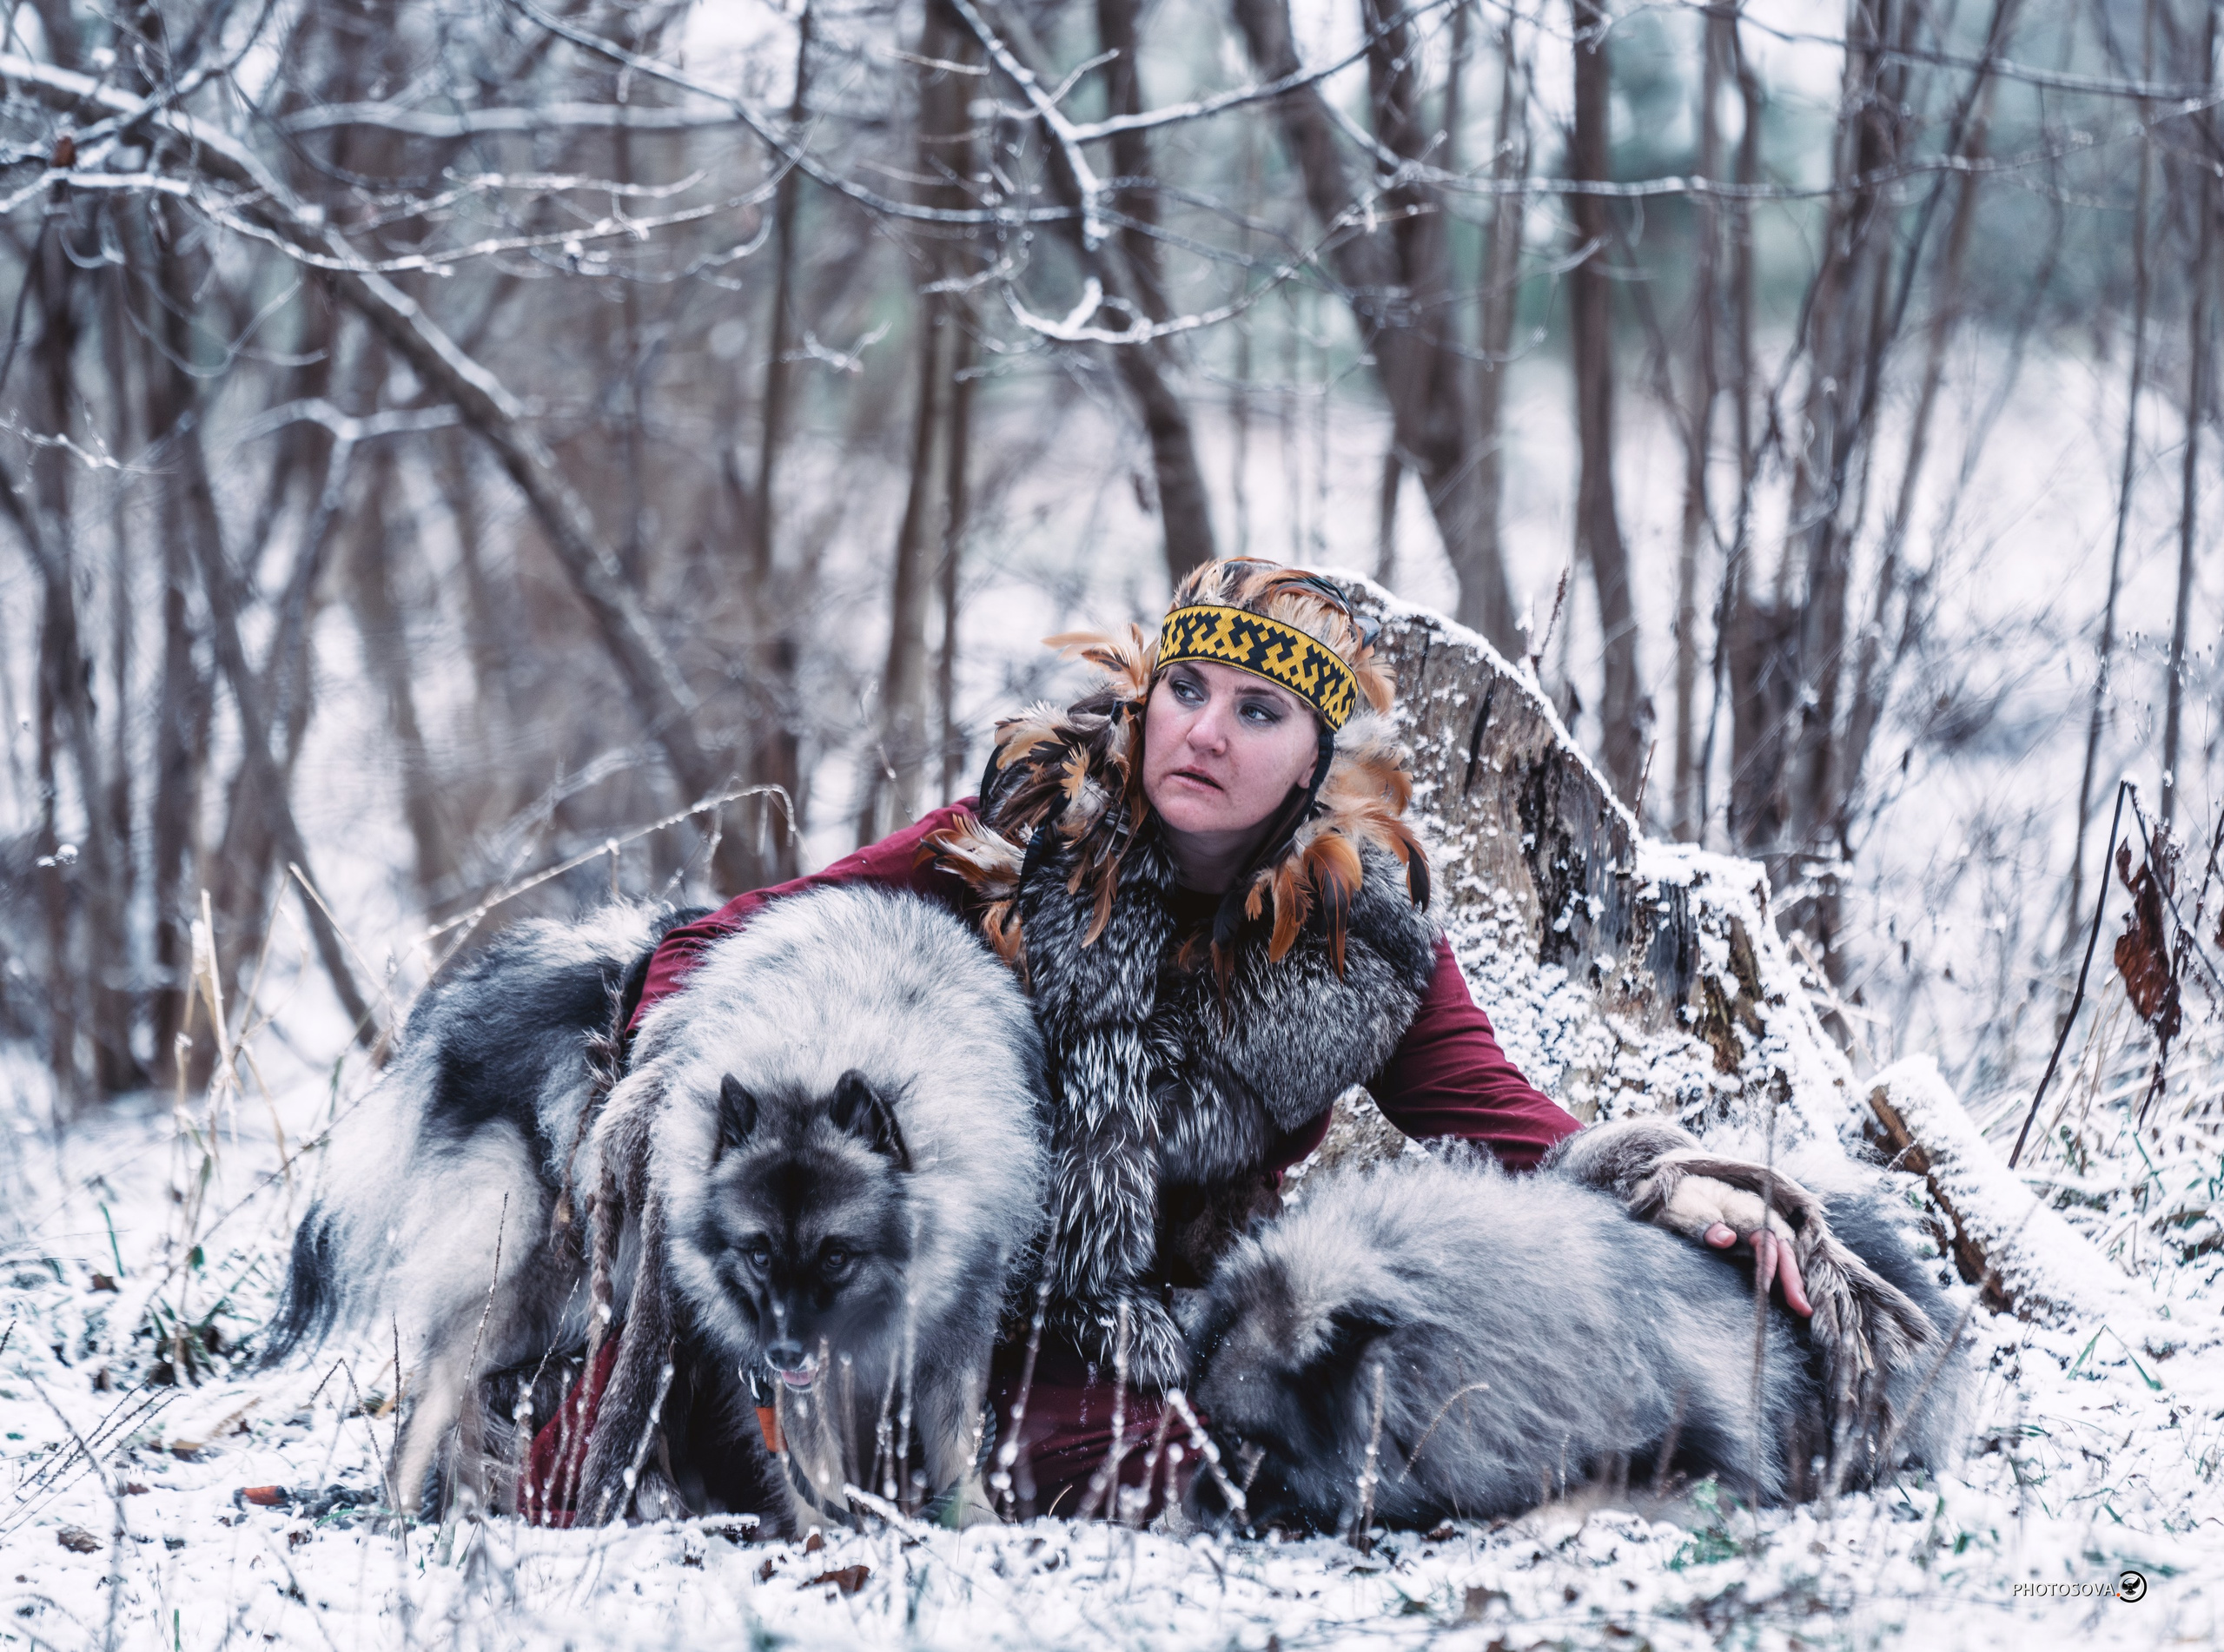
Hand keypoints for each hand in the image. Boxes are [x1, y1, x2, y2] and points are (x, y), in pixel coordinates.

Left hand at [1660, 1172, 1812, 1317]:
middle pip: (1782, 1246)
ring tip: (1803, 1308)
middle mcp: (1756, 1216)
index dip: (1767, 1261)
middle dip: (1792, 1276)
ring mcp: (1756, 1228)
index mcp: (1740, 1205)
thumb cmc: (1676, 1199)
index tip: (1764, 1287)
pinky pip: (1774, 1257)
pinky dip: (1784, 1276)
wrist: (1670, 1193)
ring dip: (1793, 1279)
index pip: (1764, 1234)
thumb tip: (1727, 1238)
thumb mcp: (1682, 1206)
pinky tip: (1791, 1297)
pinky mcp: (1752, 1240)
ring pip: (1783, 1253)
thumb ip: (1701, 1221)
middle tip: (1801, 1306)